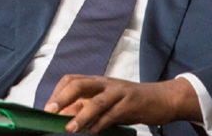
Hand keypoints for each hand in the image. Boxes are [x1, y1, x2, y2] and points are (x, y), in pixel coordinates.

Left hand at [43, 75, 200, 133]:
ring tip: (69, 128)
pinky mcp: (131, 103)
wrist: (164, 98)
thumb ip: (89, 107)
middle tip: (51, 112)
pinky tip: (93, 131)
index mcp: (98, 81)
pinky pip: (113, 114)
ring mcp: (119, 92)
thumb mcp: (109, 102)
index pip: (72, 80)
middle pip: (79, 84)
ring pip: (96, 101)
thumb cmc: (132, 102)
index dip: (58, 92)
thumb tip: (66, 117)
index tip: (48, 108)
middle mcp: (106, 83)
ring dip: (80, 115)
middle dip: (62, 98)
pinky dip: (101, 124)